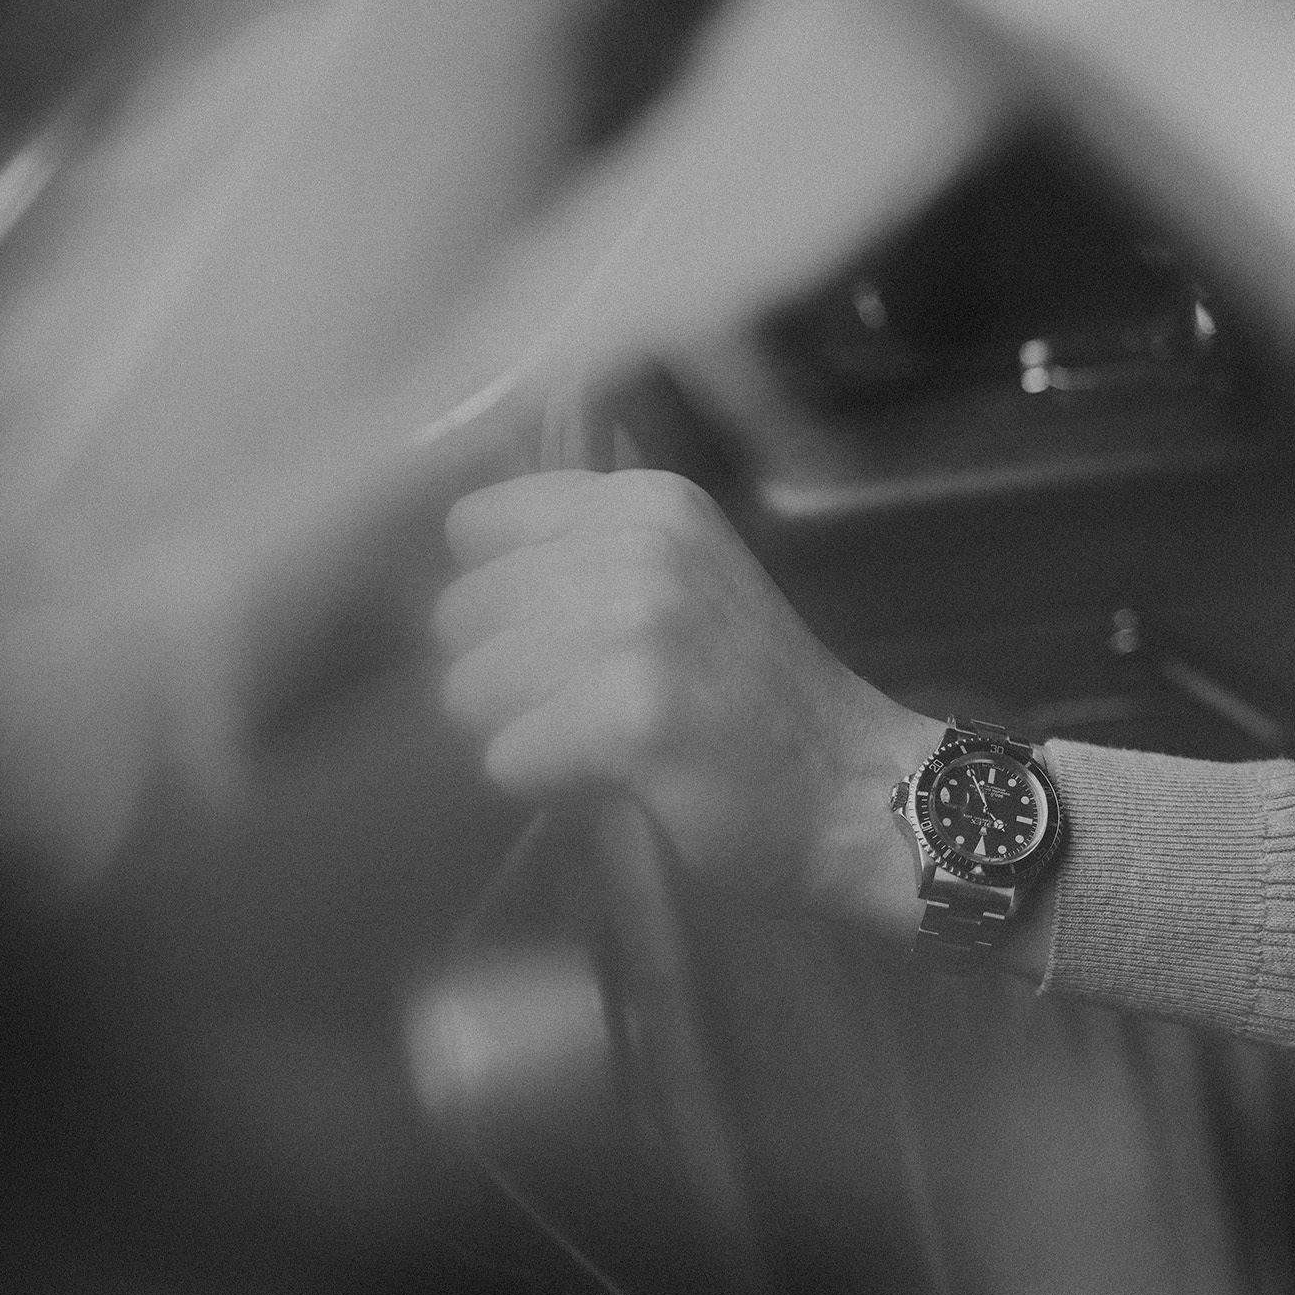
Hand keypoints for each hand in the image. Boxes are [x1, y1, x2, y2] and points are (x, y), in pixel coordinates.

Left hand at [432, 469, 940, 932]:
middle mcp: (639, 546)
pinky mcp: (634, 714)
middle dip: (501, 678)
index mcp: (647, 503)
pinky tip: (614, 782)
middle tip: (585, 710)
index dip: (497, 600)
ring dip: (521, 735)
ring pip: (471, 689)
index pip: (475, 527)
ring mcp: (638, 626)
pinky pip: (507, 758)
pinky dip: (545, 786)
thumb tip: (438, 596)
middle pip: (461, 614)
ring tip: (600, 747)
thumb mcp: (680, 585)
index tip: (551, 644)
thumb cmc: (756, 703)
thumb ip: (581, 563)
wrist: (856, 792)